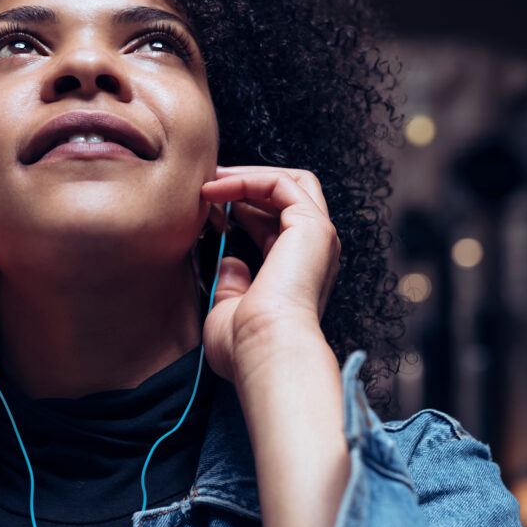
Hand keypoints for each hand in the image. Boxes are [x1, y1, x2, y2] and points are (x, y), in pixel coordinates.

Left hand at [200, 166, 340, 384]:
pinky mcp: (312, 225)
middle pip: (291, 194)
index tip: (208, 206)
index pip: (276, 222)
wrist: (267, 350)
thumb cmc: (247, 345)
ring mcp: (318, 236)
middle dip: (250, 181)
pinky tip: (218, 189)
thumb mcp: (230, 310)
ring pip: (290, 182)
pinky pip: (281, 184)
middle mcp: (314, 250)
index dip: (242, 207)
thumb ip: (232, 286)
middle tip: (212, 182)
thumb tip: (230, 263)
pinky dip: (248, 179)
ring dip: (247, 176)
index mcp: (298, 270)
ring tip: (211, 181)